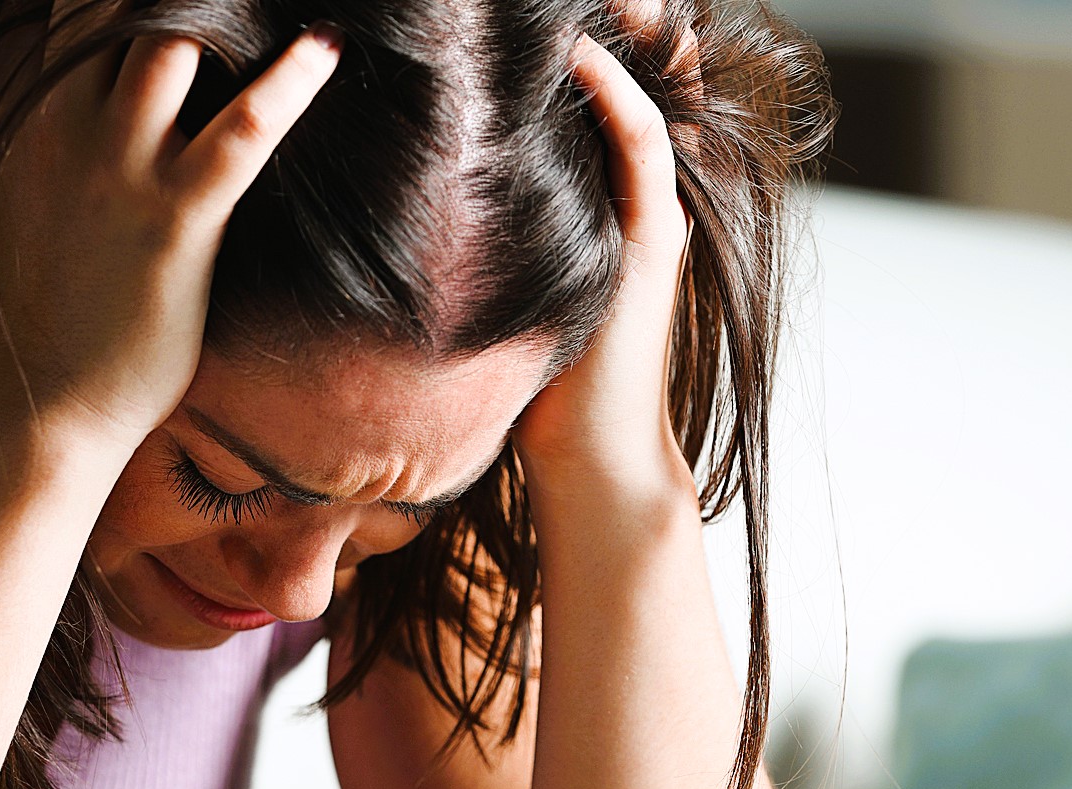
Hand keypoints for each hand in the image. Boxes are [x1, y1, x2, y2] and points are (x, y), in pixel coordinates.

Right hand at [0, 17, 343, 462]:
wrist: (41, 412)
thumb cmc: (32, 316)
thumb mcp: (6, 202)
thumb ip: (32, 134)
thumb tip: (51, 98)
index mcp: (18, 119)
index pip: (48, 7)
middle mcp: (60, 127)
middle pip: (103, 4)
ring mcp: (117, 172)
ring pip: (165, 39)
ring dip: (214, 10)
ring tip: (265, 0)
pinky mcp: (175, 223)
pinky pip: (239, 134)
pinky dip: (286, 86)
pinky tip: (324, 48)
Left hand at [513, 33, 693, 507]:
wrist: (588, 460)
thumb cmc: (537, 392)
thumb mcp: (511, 293)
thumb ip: (491, 242)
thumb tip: (418, 206)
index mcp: (610, 210)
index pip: (610, 104)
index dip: (588, 50)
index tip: (539, 14)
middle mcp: (640, 204)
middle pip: (641, 85)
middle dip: (617, 28)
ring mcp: (653, 220)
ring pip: (651, 99)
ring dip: (620, 38)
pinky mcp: (652, 243)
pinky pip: (641, 147)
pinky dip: (613, 94)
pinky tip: (575, 54)